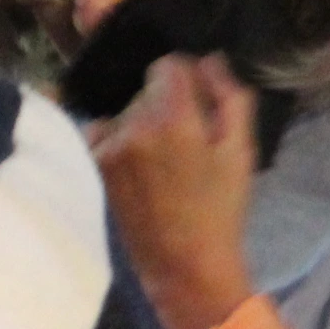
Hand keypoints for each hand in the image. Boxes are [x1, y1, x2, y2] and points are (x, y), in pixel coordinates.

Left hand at [87, 53, 258, 328]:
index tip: (197, 104)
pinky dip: (115, 145)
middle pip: (144, 91)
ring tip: (157, 162)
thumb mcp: (241, 151)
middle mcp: (130, 125)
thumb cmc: (219, 210)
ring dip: (137, 126)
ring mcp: (104, 149)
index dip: (186, 80)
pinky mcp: (89, 170)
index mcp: (173, 115)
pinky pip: (99, 138)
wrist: (181, 267)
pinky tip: (134, 173)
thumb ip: (230, 96)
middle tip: (184, 143)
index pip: (168, 66)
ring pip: (120, 115)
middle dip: (163, 106)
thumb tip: (209, 61)